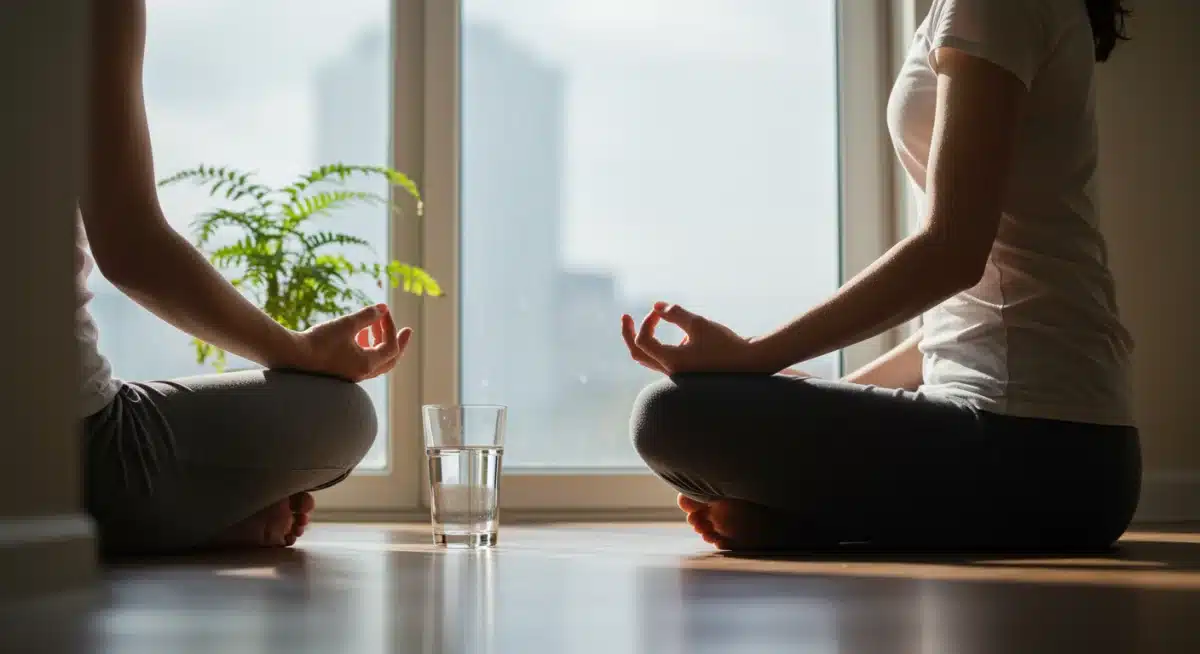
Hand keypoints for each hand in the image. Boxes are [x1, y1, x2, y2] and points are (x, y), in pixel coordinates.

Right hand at [289, 304, 412, 381]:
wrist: (291, 356)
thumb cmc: (319, 340)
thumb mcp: (346, 324)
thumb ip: (367, 316)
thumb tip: (384, 308)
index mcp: (367, 365)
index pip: (390, 347)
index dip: (391, 328)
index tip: (384, 312)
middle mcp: (362, 373)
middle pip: (390, 360)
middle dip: (399, 343)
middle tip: (407, 330)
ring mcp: (352, 374)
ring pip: (376, 361)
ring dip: (380, 342)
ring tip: (376, 325)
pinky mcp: (341, 372)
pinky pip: (363, 361)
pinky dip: (367, 347)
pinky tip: (359, 333)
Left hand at [620, 301, 769, 374]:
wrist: (750, 362)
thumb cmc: (726, 343)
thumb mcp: (698, 324)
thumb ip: (675, 313)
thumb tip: (656, 306)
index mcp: (671, 361)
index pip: (642, 341)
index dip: (646, 322)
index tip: (659, 311)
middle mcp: (671, 371)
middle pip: (638, 354)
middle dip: (629, 334)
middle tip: (626, 317)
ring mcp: (677, 374)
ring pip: (649, 358)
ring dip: (649, 338)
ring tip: (661, 320)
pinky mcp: (685, 373)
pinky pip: (664, 359)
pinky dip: (662, 344)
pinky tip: (685, 335)